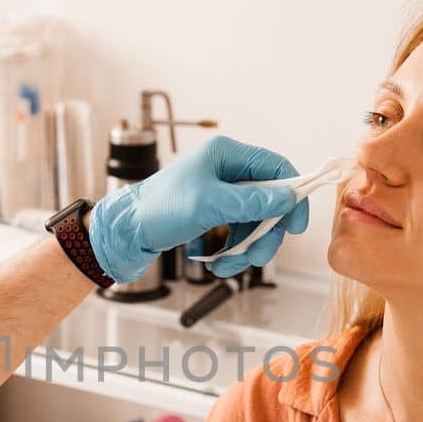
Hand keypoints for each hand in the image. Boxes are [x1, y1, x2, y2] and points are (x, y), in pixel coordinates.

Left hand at [87, 135, 310, 281]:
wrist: (125, 232)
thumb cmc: (158, 208)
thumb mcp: (207, 204)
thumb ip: (250, 201)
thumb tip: (288, 198)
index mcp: (226, 155)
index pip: (275, 167)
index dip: (292, 193)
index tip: (297, 224)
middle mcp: (226, 172)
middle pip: (269, 201)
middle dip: (266, 233)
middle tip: (258, 256)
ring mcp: (220, 195)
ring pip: (255, 223)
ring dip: (247, 249)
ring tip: (228, 266)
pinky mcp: (213, 216)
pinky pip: (237, 235)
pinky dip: (232, 253)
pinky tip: (218, 265)